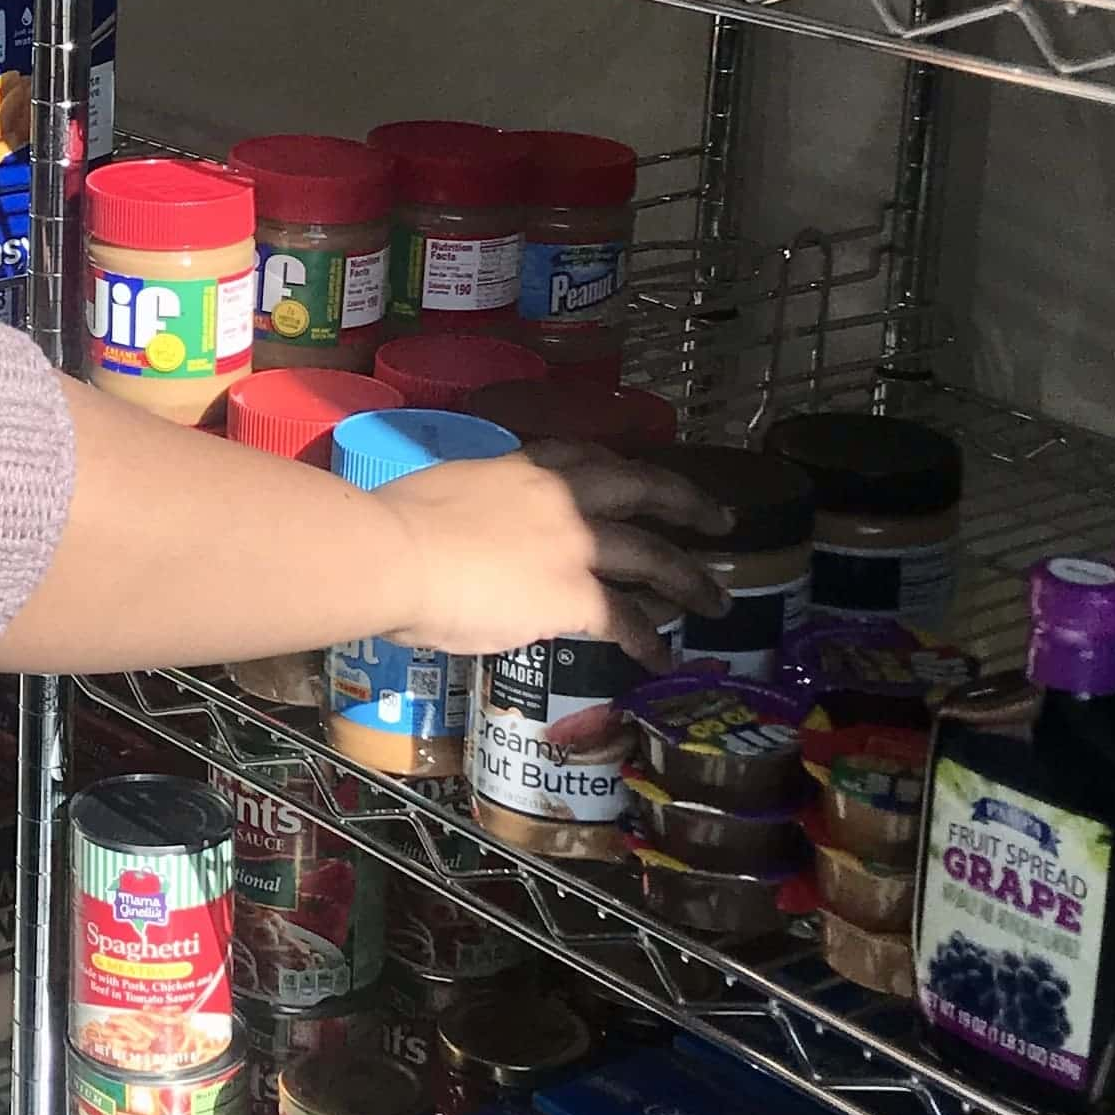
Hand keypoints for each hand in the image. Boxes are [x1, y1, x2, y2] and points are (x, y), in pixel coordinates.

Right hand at [358, 448, 727, 669]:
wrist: (396, 553)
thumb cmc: (394, 527)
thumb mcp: (442, 496)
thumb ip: (473, 513)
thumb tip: (466, 540)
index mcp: (523, 468)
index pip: (586, 456)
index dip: (621, 468)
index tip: (637, 474)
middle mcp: (561, 496)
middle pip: (644, 488)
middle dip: (687, 502)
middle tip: (719, 519)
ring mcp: (574, 543)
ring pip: (653, 555)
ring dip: (691, 579)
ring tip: (716, 600)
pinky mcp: (575, 594)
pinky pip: (625, 618)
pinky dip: (648, 639)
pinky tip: (661, 658)